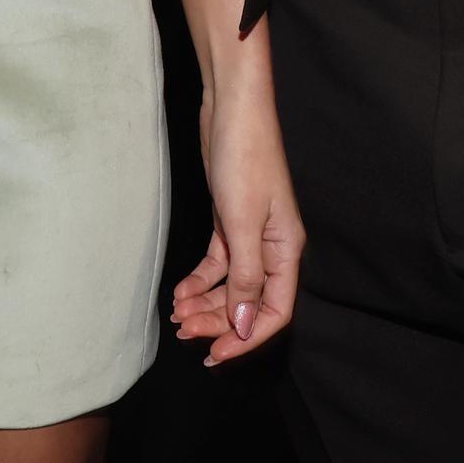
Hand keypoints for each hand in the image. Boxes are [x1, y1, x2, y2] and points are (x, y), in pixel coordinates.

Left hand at [172, 71, 303, 366]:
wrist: (232, 109)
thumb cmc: (245, 159)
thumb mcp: (242, 224)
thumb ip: (245, 278)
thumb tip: (245, 326)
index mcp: (286, 250)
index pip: (274, 311)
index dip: (246, 337)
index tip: (215, 353)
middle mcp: (272, 247)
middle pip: (249, 302)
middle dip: (218, 321)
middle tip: (184, 332)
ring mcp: (250, 234)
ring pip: (231, 285)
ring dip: (206, 303)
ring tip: (177, 313)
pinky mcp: (230, 220)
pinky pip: (219, 263)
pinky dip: (201, 279)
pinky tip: (180, 290)